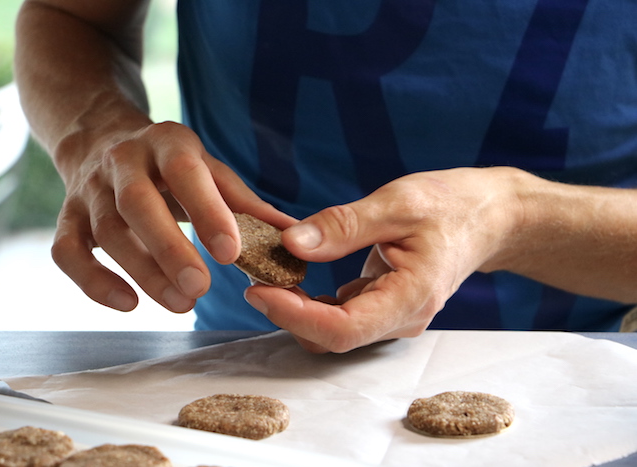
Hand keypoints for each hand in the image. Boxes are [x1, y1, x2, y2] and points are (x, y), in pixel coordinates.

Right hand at [52, 121, 291, 312]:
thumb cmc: (170, 165)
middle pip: (137, 203)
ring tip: (180, 303)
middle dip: (169, 248)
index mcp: (166, 143)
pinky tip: (128, 304)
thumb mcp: (208, 170)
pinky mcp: (68, 216)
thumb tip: (294, 238)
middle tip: (200, 288)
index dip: (207, 211)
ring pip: (106, 232)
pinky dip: (93, 281)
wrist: (100, 136)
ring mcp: (90, 190)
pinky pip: (67, 252)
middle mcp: (123, 161)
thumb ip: (245, 204)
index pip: (184, 172)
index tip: (232, 253)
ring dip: (142, 271)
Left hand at [244, 167, 520, 352]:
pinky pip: (341, 315)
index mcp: (410, 297)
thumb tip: (291, 243)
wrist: (487, 216)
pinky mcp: (384, 306)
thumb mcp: (398, 203)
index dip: (294, 316)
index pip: (342, 329)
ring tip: (268, 270)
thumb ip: (344, 225)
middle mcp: (401, 318)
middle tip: (254, 274)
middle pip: (331, 336)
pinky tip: (294, 273)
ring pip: (332, 330)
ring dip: (296, 307)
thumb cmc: (452, 205)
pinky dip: (312, 300)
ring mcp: (392, 316)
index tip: (257, 290)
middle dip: (287, 311)